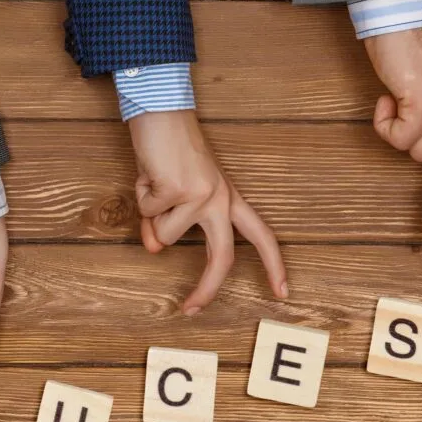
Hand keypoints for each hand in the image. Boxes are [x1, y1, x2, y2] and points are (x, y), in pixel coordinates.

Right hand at [129, 110, 287, 313]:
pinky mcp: (178, 189)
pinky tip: (148, 172)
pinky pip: (148, 213)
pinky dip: (140, 195)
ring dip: (150, 214)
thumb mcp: (172, 194)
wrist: (160, 110)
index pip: (260, 235)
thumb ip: (166, 224)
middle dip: (206, 289)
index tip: (282, 292)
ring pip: (164, 236)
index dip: (273, 265)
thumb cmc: (168, 150)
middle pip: (221, 257)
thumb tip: (153, 248)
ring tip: (153, 183)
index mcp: (229, 197)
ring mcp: (202, 194)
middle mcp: (221, 198)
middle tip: (190, 311)